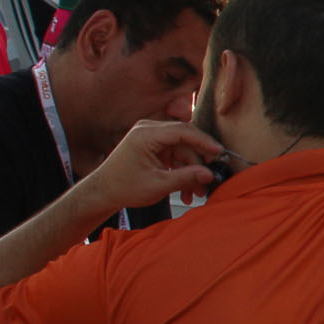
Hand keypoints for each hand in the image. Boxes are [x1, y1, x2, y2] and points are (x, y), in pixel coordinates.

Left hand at [82, 119, 222, 213]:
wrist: (103, 193)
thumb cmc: (124, 188)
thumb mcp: (158, 185)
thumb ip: (186, 178)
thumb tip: (210, 175)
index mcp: (146, 134)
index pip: (183, 131)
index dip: (204, 141)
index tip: (220, 153)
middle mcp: (149, 130)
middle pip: (185, 141)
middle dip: (198, 163)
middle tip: (209, 180)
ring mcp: (151, 137)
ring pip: (182, 151)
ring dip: (191, 171)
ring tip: (196, 193)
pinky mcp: (153, 146)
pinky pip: (175, 155)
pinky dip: (182, 171)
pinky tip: (186, 190)